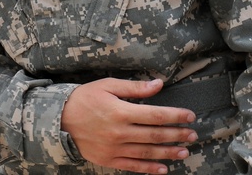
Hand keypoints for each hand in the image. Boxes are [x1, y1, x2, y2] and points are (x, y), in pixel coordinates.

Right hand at [61, 78, 197, 174]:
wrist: (59, 120)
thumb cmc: (84, 98)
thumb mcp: (107, 86)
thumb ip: (134, 88)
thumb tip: (158, 84)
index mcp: (120, 111)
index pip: (156, 115)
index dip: (175, 115)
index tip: (190, 115)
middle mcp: (119, 132)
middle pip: (155, 135)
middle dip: (177, 135)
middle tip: (192, 134)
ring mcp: (114, 148)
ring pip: (147, 152)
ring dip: (168, 152)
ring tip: (184, 151)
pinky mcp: (109, 159)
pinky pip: (133, 166)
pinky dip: (149, 169)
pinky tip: (163, 169)